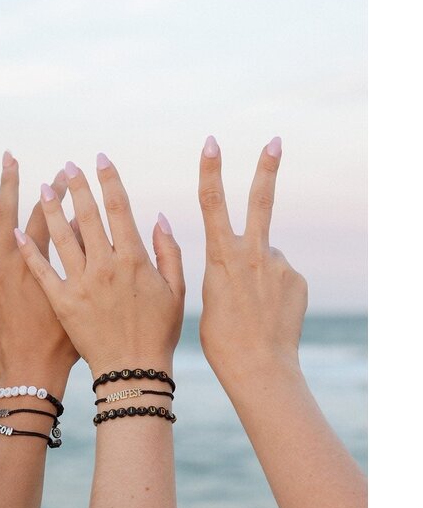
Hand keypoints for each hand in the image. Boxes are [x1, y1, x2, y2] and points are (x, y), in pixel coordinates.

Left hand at [0, 151, 77, 385]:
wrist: (32, 377)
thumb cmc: (63, 344)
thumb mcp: (74, 295)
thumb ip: (76, 257)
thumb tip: (79, 221)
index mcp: (31, 264)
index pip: (44, 215)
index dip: (56, 191)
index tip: (64, 169)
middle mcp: (4, 268)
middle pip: (3, 215)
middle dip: (7, 183)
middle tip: (7, 156)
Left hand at [15, 154, 184, 375]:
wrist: (132, 372)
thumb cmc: (158, 333)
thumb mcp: (176, 291)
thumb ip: (169, 251)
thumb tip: (157, 217)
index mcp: (133, 259)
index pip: (119, 209)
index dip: (108, 181)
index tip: (99, 159)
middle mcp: (104, 266)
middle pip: (86, 216)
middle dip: (76, 186)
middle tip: (67, 164)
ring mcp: (80, 284)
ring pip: (60, 237)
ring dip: (49, 209)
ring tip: (40, 187)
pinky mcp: (61, 303)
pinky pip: (42, 270)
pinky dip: (28, 250)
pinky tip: (16, 231)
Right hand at [197, 136, 307, 385]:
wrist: (258, 366)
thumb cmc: (221, 338)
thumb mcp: (208, 297)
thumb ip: (227, 267)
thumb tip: (251, 250)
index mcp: (222, 257)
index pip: (213, 204)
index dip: (210, 171)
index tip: (211, 144)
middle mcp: (254, 254)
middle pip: (260, 202)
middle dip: (267, 169)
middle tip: (276, 140)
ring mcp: (280, 266)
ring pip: (266, 254)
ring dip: (257, 272)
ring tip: (252, 306)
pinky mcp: (297, 280)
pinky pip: (281, 275)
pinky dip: (273, 289)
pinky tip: (268, 313)